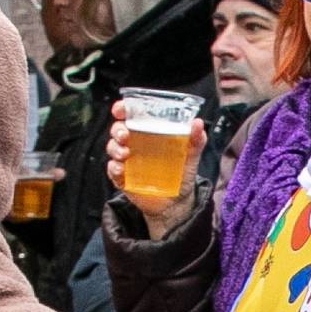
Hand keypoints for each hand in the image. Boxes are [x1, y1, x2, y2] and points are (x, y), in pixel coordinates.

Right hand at [103, 99, 206, 238]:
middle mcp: (134, 143)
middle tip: (125, 135)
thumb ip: (196, 138)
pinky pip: (112, 170)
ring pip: (112, 148)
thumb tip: (198, 123)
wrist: (177, 201)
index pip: (130, 115)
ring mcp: (127, 161)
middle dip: (117, 130)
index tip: (120, 110)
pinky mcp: (123, 178)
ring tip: (125, 154)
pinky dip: (114, 168)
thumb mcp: (192, 154)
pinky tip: (121, 169)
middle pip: (117, 130)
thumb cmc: (182, 172)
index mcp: (148, 132)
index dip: (122, 109)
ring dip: (115, 148)